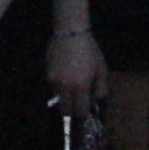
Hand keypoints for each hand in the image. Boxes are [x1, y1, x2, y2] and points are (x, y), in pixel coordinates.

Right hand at [46, 24, 107, 144]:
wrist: (71, 33)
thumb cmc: (90, 51)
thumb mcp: (101, 69)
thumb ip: (100, 89)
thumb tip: (95, 102)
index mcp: (81, 86)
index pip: (80, 110)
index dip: (84, 115)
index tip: (86, 115)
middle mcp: (65, 87)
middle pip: (66, 111)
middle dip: (72, 112)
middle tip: (78, 109)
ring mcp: (54, 81)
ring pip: (58, 100)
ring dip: (65, 100)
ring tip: (72, 92)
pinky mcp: (47, 75)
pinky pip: (53, 89)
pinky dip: (59, 89)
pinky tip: (66, 80)